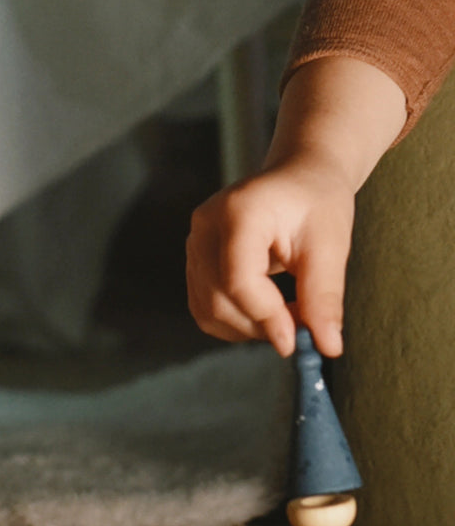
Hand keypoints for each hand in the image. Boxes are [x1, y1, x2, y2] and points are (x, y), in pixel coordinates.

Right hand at [186, 157, 354, 357]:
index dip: (266, 316)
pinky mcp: (194, 260)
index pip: (238, 279)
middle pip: (219, 298)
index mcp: (239, 212)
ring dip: (248, 328)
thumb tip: (327, 346)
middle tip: (302, 328)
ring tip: (288, 315)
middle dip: (261, 325)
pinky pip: (204, 308)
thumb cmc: (317, 203)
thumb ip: (324, 296)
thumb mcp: (331, 245)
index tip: (297, 341)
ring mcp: (194, 243)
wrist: (298, 179)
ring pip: (208, 309)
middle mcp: (205, 227)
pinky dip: (234, 322)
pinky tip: (266, 312)